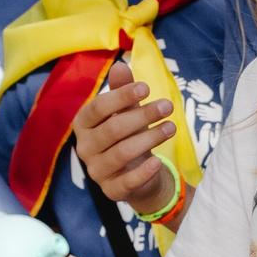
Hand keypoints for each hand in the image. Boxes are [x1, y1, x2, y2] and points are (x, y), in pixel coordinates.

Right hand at [74, 60, 176, 214]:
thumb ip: (123, 91)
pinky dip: (143, 171)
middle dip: (142, 116)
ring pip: (122, 153)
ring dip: (150, 138)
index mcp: (84, 125)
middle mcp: (85, 148)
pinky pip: (127, 182)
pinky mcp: (112, 191)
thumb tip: (120, 65)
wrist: (138, 174)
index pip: (98, 108)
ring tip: (172, 127)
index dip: (121, 96)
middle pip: (113, 129)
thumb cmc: (129, 135)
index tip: (146, 88)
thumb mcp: (127, 111)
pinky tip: (157, 161)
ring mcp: (97, 171)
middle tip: (168, 106)